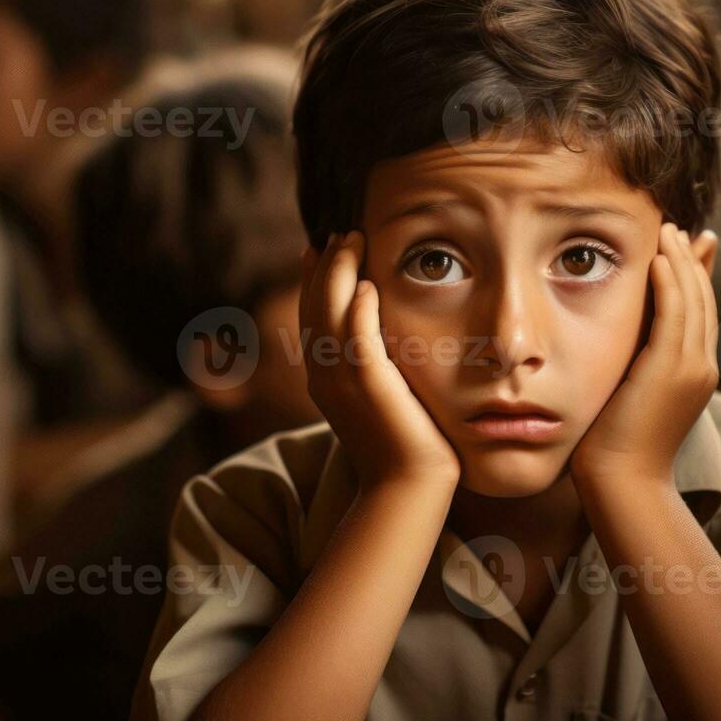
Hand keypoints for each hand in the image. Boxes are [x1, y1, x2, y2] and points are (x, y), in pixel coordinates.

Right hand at [300, 231, 460, 490]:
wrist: (408, 487)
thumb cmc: (405, 446)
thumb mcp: (381, 399)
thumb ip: (374, 368)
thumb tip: (381, 340)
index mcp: (322, 378)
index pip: (312, 315)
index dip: (314, 279)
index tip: (323, 248)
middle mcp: (323, 376)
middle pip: (314, 305)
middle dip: (326, 265)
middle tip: (342, 233)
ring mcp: (341, 380)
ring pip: (330, 311)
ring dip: (340, 272)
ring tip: (353, 240)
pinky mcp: (369, 384)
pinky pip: (356, 335)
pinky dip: (357, 307)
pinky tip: (368, 284)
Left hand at [571, 223, 718, 486]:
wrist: (622, 480)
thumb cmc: (615, 447)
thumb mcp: (630, 395)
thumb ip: (634, 365)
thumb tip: (625, 347)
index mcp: (694, 373)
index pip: (699, 313)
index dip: (693, 277)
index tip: (683, 247)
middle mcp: (701, 366)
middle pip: (702, 300)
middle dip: (689, 261)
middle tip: (674, 228)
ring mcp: (691, 367)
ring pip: (692, 300)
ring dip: (679, 261)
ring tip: (666, 231)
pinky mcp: (670, 368)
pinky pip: (675, 314)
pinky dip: (670, 283)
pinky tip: (658, 258)